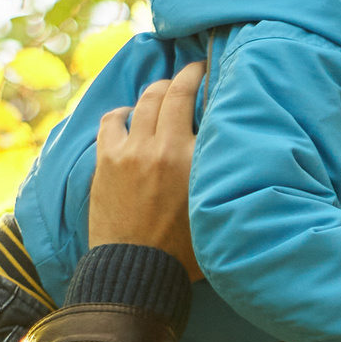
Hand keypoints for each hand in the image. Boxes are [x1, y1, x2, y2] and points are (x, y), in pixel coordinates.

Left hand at [87, 62, 204, 282]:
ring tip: (162, 93)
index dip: (202, 78)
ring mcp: (130, 152)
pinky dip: (123, 113)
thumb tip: (232, 147)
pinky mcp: (107, 161)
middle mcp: (161, 147)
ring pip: (143, 102)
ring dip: (154, 92)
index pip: (198, 102)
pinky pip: (112, 120)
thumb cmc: (185, 250)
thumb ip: (220, 173)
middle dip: (181, 77)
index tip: (207, 69)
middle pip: (169, 93)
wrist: (138, 272)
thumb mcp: (215, 207)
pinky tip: (129, 117)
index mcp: (192, 158)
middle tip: (190, 74)